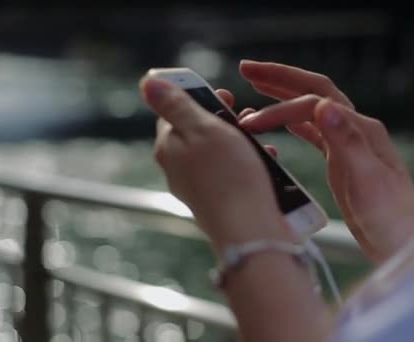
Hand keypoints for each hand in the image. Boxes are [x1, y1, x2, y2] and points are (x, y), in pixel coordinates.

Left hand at [139, 77, 292, 252]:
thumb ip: (175, 105)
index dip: (199, 98)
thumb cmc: (229, 176)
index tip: (225, 96)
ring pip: (219, 153)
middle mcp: (178, 169)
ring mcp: (198, 188)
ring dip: (241, 142)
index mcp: (168, 147)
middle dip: (224, 121)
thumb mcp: (203, 128)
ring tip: (261, 141)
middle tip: (246, 117)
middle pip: (198, 132)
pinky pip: (232, 174)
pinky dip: (249, 164)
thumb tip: (148, 83)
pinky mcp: (219, 202)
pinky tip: (266, 164)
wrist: (249, 230)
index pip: (174, 112)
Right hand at [238, 60, 413, 261]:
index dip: (280, 108)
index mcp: (362, 130)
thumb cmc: (392, 218)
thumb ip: (347, 142)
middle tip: (248, 68)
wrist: (405, 244)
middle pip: (314, 91)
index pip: (314, 104)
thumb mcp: (369, 181)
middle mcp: (355, 130)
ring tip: (257, 86)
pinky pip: (314, 133)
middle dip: (281, 78)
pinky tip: (282, 121)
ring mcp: (349, 145)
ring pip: (311, 109)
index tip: (252, 123)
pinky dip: (294, 122)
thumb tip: (324, 106)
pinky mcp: (342, 162)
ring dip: (284, 96)